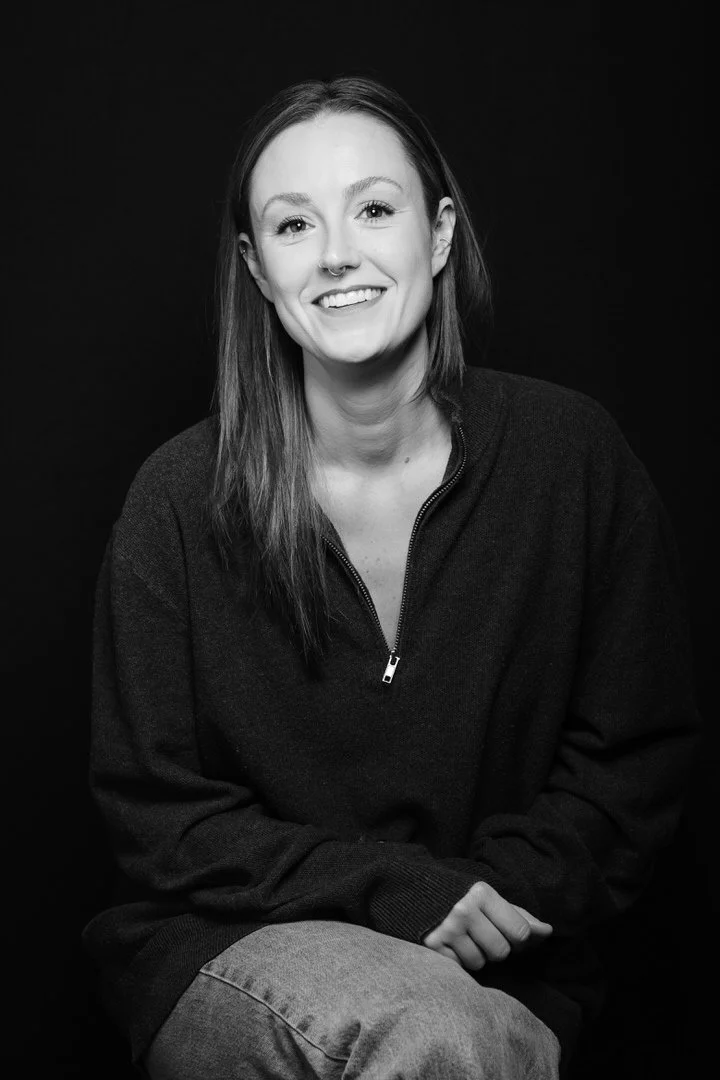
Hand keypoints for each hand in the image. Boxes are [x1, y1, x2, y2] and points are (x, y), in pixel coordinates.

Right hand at [422, 881, 552, 970]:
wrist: (414, 892)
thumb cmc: (461, 896)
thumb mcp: (489, 898)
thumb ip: (518, 915)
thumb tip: (548, 932)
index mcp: (482, 893)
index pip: (520, 932)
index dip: (520, 939)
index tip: (509, 932)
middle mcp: (463, 910)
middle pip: (502, 951)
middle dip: (496, 947)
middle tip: (482, 934)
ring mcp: (446, 929)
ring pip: (481, 963)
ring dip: (476, 955)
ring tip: (464, 938)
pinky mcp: (432, 946)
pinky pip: (460, 968)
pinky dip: (459, 960)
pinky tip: (452, 945)